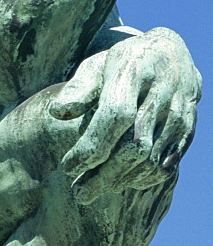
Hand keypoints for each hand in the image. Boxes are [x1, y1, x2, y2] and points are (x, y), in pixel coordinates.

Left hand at [49, 29, 200, 203]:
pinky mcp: (188, 129)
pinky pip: (168, 164)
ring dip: (120, 181)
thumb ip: (78, 89)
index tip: (68, 167)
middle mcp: (160, 93)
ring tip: (93, 188)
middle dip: (104, 176)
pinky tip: (122, 182)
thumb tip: (56, 112)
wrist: (171, 52)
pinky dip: (143, 179)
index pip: (114, 117)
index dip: (91, 147)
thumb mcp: (97, 65)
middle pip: (134, 147)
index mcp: (133, 72)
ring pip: (151, 160)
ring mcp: (178, 113)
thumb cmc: (124, 62)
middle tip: (78, 193)